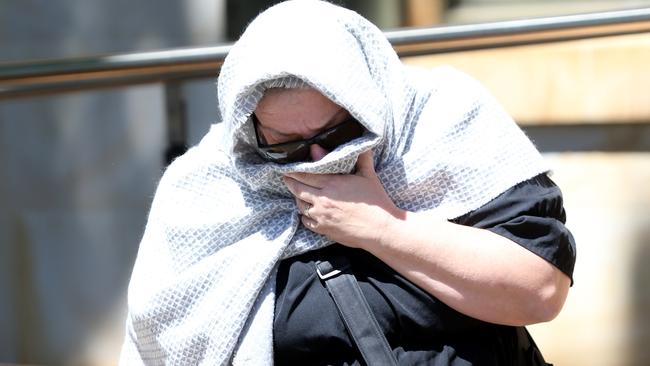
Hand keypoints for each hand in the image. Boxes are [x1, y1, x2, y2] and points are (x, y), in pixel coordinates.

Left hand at [283, 150, 403, 248]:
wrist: (379, 229)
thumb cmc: (376, 201)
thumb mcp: (368, 175)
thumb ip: (361, 158)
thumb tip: (361, 143)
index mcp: (332, 184)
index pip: (305, 174)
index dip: (294, 171)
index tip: (287, 167)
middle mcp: (322, 199)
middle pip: (297, 189)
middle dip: (289, 182)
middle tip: (285, 177)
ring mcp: (321, 216)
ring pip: (300, 205)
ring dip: (297, 198)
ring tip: (297, 193)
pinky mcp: (323, 229)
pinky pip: (306, 221)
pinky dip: (304, 215)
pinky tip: (307, 211)